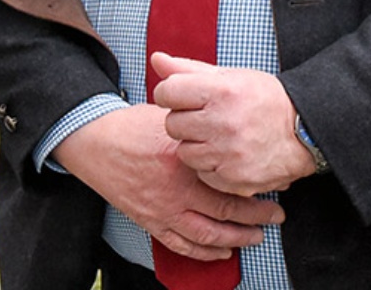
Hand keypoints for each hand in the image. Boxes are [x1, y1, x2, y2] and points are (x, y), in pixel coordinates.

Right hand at [52, 102, 284, 260]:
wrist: (94, 143)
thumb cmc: (130, 127)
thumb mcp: (169, 117)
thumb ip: (198, 125)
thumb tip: (228, 126)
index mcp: (184, 159)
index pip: (229, 177)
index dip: (255, 184)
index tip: (273, 183)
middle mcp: (176, 188)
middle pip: (226, 210)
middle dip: (257, 216)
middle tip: (276, 215)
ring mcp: (163, 209)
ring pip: (208, 234)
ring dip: (236, 239)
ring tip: (255, 237)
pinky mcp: (150, 221)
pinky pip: (182, 245)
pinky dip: (204, 252)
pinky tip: (221, 252)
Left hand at [151, 52, 318, 195]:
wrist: (303, 131)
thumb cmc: (263, 100)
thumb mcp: (229, 76)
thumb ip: (188, 70)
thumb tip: (156, 59)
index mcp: (221, 91)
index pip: (167, 92)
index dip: (171, 95)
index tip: (183, 98)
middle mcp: (224, 122)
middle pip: (172, 125)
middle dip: (184, 121)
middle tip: (205, 119)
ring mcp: (229, 153)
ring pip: (184, 152)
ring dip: (196, 146)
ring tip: (217, 137)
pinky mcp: (235, 179)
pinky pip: (202, 174)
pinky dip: (210, 167)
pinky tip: (226, 155)